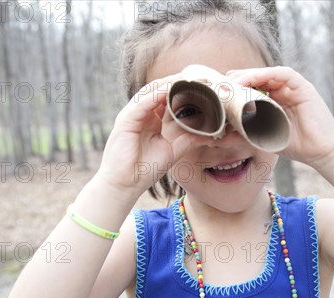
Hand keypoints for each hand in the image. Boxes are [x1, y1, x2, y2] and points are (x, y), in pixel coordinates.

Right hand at [95, 75, 200, 194]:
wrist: (125, 184)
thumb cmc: (145, 169)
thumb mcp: (172, 152)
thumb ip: (187, 141)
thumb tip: (208, 135)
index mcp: (152, 119)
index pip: (168, 98)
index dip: (184, 91)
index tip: (203, 87)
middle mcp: (142, 114)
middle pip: (160, 90)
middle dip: (178, 82)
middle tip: (198, 77)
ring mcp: (132, 115)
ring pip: (151, 92)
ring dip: (168, 84)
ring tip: (186, 78)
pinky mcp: (125, 120)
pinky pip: (141, 103)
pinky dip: (155, 95)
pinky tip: (169, 89)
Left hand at [226, 66, 333, 166]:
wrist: (320, 153)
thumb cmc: (294, 145)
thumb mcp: (262, 139)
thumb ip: (242, 134)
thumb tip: (219, 137)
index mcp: (272, 100)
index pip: (250, 87)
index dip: (233, 87)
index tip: (218, 94)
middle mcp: (281, 90)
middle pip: (256, 77)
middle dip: (238, 79)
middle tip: (222, 86)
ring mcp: (292, 87)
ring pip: (267, 73)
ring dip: (249, 75)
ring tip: (234, 83)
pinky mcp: (303, 87)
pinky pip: (284, 74)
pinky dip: (268, 74)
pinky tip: (254, 78)